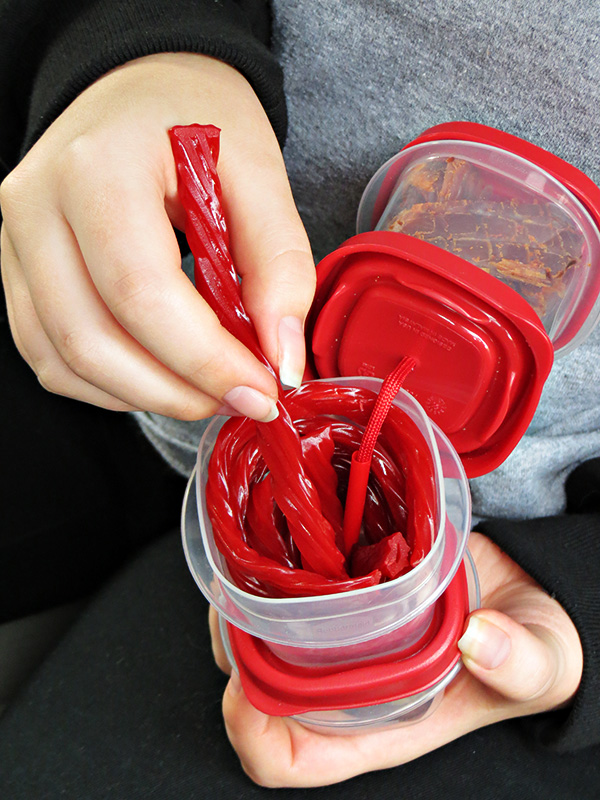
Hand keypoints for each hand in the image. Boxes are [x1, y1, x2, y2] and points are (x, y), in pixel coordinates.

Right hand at [0, 53, 313, 418]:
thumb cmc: (196, 117)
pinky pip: (49, 355)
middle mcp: (37, 206)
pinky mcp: (19, 272)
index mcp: (98, 168)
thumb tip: (281, 359)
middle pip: (92, 339)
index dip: (204, 360)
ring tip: (206, 387)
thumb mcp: (259, 173)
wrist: (139, 87)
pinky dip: (108, 385)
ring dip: (144, 395)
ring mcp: (16, 241)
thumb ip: (280, 266)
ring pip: (65, 359)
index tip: (261, 389)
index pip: (141, 291)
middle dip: (177, 391)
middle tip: (240, 397)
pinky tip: (158, 375)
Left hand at [211, 532, 582, 787]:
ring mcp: (339, 636)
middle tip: (237, 593)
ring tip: (250, 558)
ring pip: (256, 634)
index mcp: (377, 722)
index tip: (241, 685)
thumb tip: (480, 641)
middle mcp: (344, 683)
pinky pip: (285, 587)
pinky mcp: (343, 591)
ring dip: (242, 601)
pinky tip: (279, 531)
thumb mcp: (539, 659)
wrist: (524, 593)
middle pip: (252, 687)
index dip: (251, 731)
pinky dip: (269, 563)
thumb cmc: (528, 641)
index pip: (288, 756)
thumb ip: (520, 662)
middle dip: (232, 647)